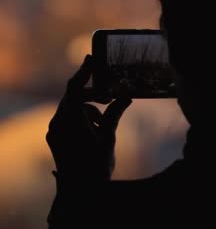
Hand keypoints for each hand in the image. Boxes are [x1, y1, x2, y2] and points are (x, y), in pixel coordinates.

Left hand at [46, 55, 131, 180]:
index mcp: (70, 120)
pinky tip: (96, 130)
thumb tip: (127, 95)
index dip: (85, 71)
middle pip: (74, 97)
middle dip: (93, 95)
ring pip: (72, 108)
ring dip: (90, 109)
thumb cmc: (95, 165)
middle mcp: (57, 123)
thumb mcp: (109, 137)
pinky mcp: (56, 137)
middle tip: (110, 97)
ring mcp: (54, 130)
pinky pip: (68, 118)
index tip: (92, 58)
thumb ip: (115, 113)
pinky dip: (83, 118)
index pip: (75, 87)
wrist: (81, 192)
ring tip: (104, 123)